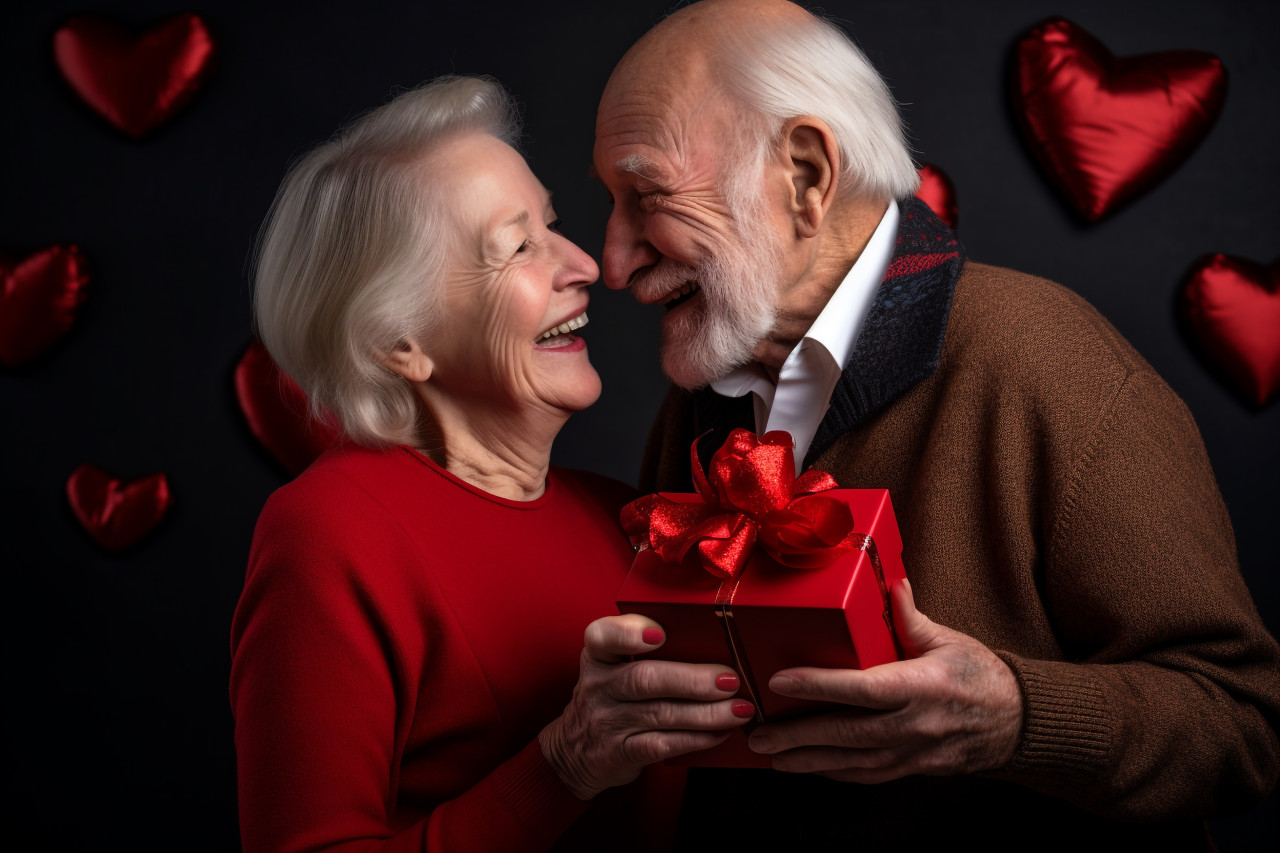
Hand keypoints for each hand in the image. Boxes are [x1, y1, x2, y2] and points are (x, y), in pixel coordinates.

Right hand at [539, 614, 751, 798]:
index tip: (660, 634)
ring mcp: (607, 721)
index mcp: (598, 655)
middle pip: (645, 678)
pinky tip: (719, 733)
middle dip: (693, 680)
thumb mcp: (613, 667)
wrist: (576, 751)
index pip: (603, 636)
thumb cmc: (613, 696)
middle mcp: (599, 685)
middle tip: (730, 680)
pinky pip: (662, 745)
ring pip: (660, 714)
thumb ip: (648, 653)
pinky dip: (695, 739)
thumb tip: (716, 645)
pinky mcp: (620, 752)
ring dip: (706, 713)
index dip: (629, 633)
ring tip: (739, 709)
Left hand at [747, 578, 1022, 782]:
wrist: (1017, 722)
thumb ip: (912, 617)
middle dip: (799, 735)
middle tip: (758, 732)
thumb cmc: (980, 674)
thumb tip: (891, 583)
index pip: (863, 687)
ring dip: (808, 760)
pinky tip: (807, 767)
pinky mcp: (913, 769)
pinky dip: (834, 772)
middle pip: (848, 733)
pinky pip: (867, 775)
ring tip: (770, 755)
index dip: (820, 685)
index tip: (782, 680)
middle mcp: (916, 724)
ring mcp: (914, 753)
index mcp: (923, 686)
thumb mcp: (949, 639)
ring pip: (852, 761)